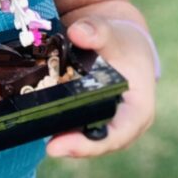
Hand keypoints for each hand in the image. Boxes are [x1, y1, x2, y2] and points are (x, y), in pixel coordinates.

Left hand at [45, 16, 156, 158]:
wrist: (122, 44)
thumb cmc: (124, 43)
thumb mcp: (114, 33)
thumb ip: (97, 31)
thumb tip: (77, 33)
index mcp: (139, 109)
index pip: (117, 134)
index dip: (90, 144)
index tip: (60, 146)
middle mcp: (124, 124)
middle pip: (99, 141)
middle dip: (74, 145)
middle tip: (49, 146)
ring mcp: (107, 124)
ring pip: (85, 136)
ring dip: (64, 135)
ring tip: (39, 131)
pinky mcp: (91, 120)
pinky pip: (76, 125)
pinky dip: (60, 122)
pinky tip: (40, 118)